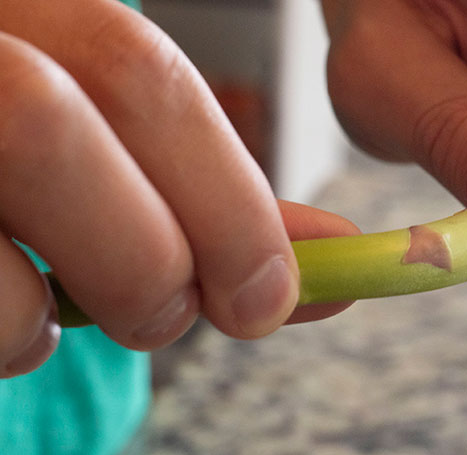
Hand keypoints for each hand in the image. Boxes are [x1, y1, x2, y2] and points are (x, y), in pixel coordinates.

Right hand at [0, 0, 357, 378]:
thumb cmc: (22, 177)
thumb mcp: (111, 159)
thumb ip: (210, 201)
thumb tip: (337, 257)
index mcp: (21, 8)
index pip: (138, 67)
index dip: (226, 194)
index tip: (273, 295)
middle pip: (48, 120)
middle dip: (145, 252)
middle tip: (163, 315)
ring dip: (41, 313)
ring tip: (43, 314)